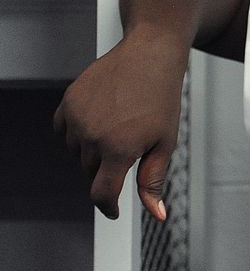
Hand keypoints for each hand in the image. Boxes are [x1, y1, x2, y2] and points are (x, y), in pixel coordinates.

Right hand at [53, 29, 188, 220]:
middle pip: (91, 172)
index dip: (108, 207)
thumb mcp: (165, 143)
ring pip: (77, 153)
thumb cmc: (162, 99)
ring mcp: (76, 117)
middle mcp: (92, 135)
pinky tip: (98, 122)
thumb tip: (156, 214)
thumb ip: (154, 181)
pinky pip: (64, 132)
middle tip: (131, 148)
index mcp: (118, 149)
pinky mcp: (67, 102)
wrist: (150, 55)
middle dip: (108, 170)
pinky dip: (77, 134)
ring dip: (93, 151)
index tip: (114, 211)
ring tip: (119, 129)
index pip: (101, 193)